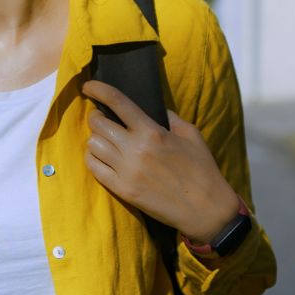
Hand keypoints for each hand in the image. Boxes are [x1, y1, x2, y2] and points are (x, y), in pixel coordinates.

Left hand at [80, 79, 243, 243]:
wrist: (205, 208)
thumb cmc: (202, 169)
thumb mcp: (191, 134)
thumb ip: (170, 118)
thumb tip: (154, 109)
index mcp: (152, 132)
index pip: (117, 102)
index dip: (99, 89)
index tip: (88, 86)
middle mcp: (135, 149)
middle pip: (98, 124)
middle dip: (96, 117)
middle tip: (102, 119)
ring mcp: (126, 171)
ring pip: (92, 144)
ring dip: (95, 138)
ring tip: (105, 140)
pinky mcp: (122, 190)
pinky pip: (94, 167)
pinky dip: (93, 158)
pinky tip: (101, 156)